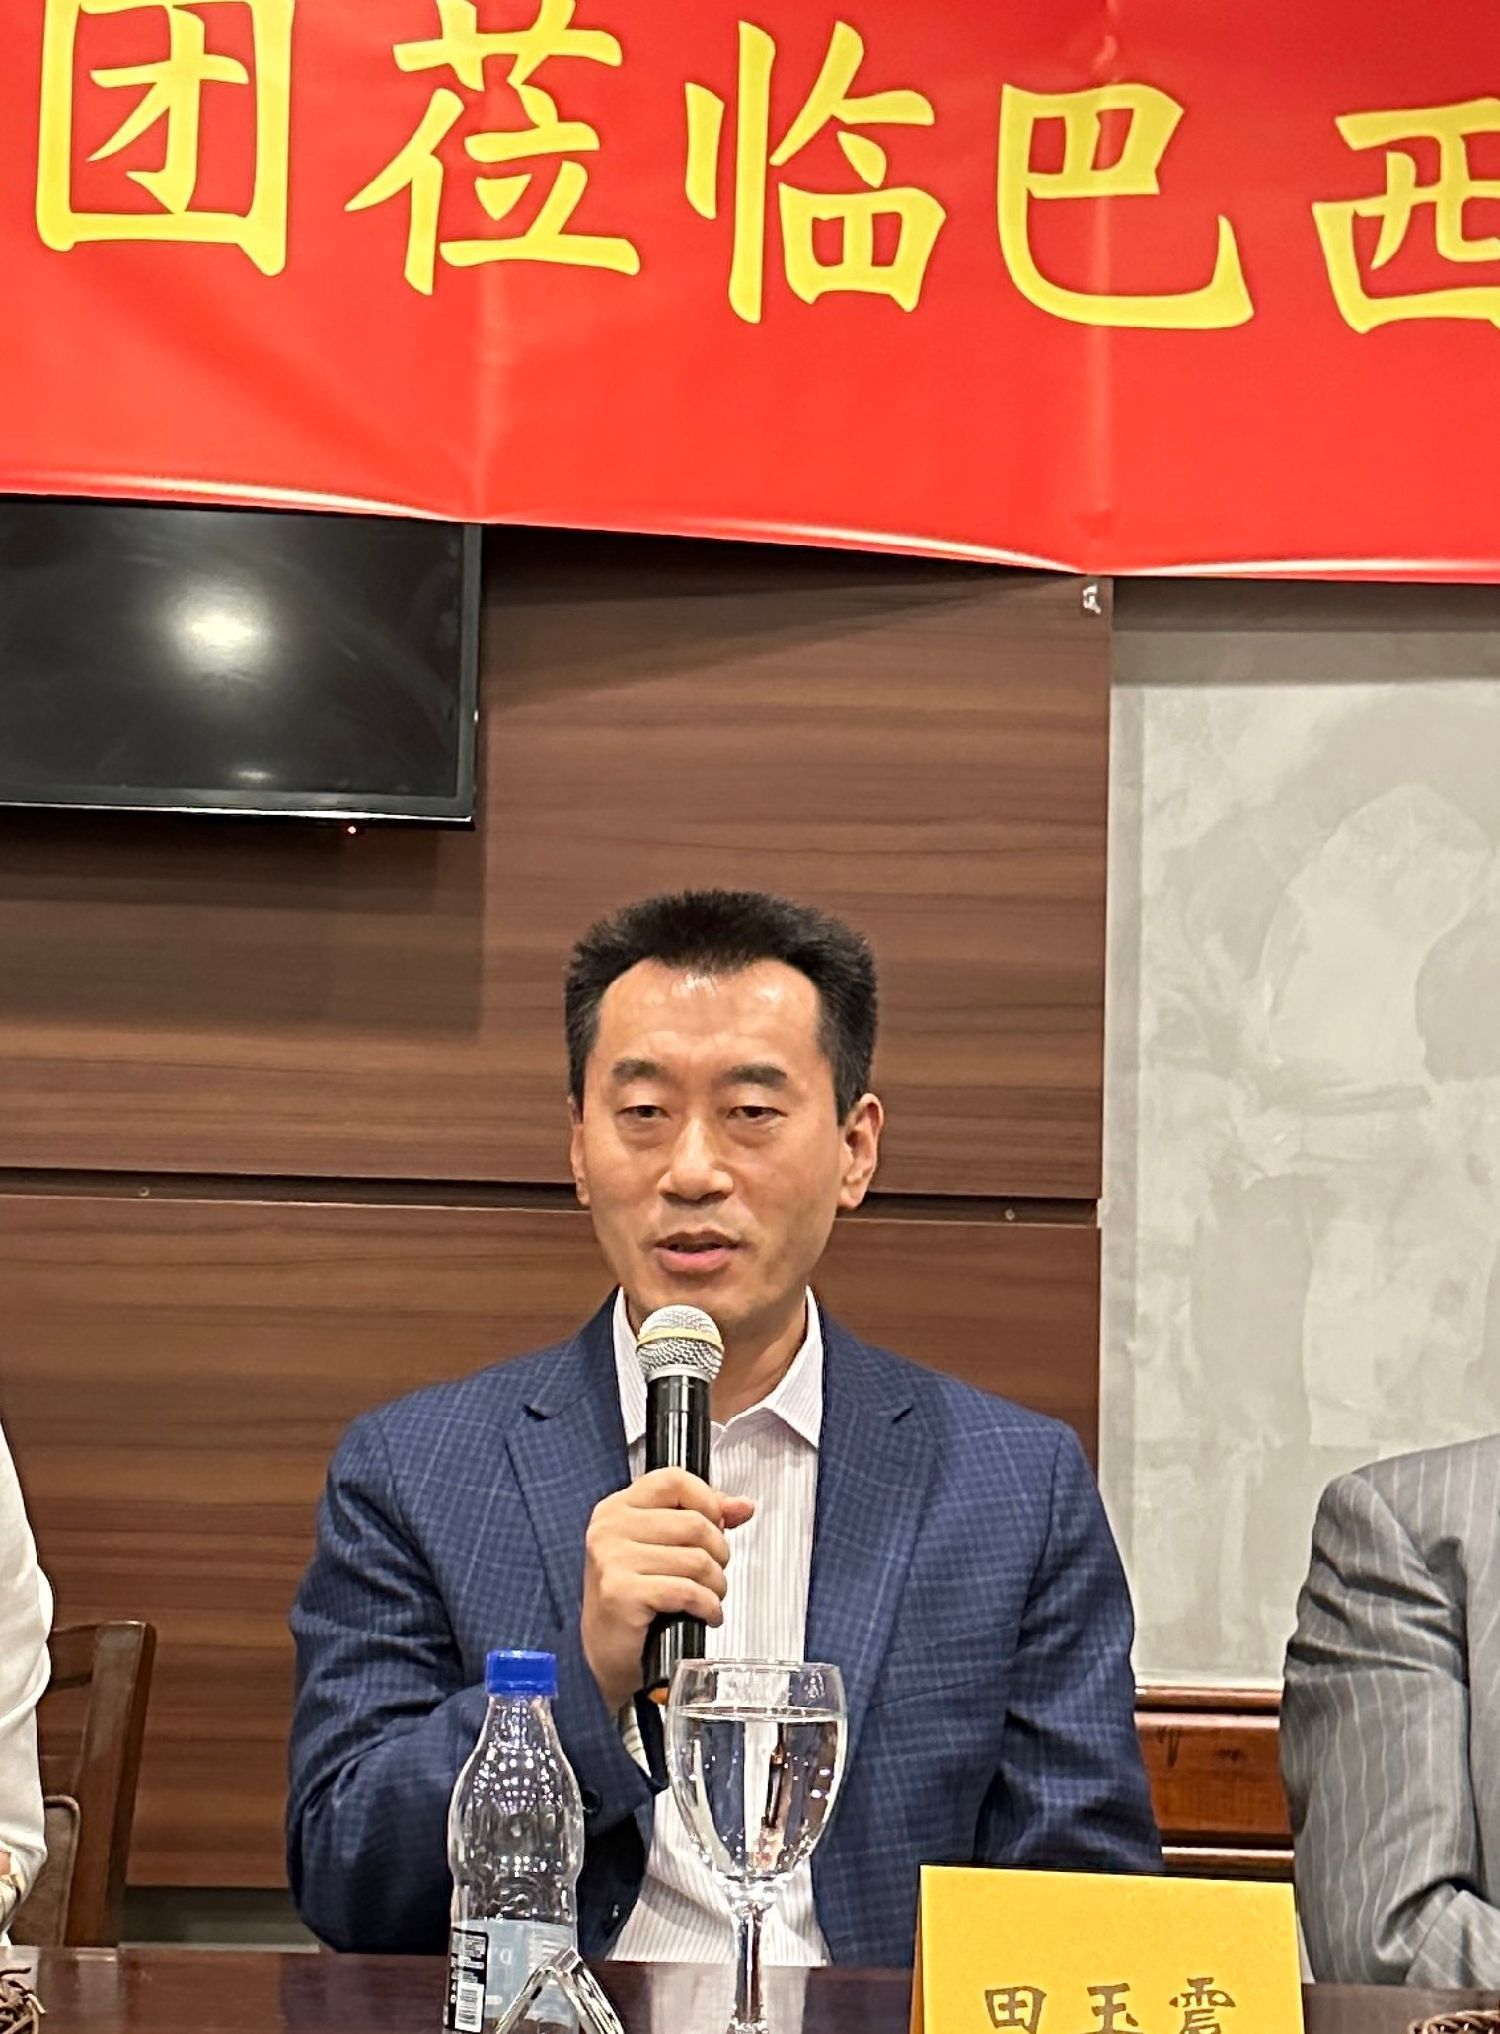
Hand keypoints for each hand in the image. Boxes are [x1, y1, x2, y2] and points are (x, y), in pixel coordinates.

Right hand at [581, 1467, 753, 1714]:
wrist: (607, 1654)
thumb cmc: (635, 1599)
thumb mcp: (662, 1547)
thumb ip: (702, 1518)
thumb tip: (742, 1506)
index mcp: (617, 1507)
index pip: (674, 1480)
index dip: (707, 1500)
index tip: (718, 1524)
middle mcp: (610, 1528)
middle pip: (694, 1522)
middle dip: (718, 1553)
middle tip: (713, 1574)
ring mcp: (612, 1560)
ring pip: (696, 1559)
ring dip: (715, 1584)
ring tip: (708, 1596)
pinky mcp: (622, 1593)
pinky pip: (688, 1590)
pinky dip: (708, 1606)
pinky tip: (705, 1615)